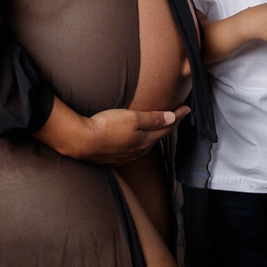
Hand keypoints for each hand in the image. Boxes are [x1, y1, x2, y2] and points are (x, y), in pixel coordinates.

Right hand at [37, 104, 187, 164]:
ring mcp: (125, 157)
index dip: (178, 117)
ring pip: (144, 145)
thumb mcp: (133, 118)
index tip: (186, 108)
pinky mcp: (112, 158)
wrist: (80, 141)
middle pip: (157, 137)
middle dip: (167, 127)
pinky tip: (133, 141)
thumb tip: (173, 117)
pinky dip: (137, 143)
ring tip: (156, 127)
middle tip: (175, 116)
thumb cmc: (106, 127)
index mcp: (145, 141)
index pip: (167, 128)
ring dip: (152, 136)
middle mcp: (138, 152)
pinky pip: (131, 151)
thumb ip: (154, 119)